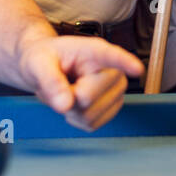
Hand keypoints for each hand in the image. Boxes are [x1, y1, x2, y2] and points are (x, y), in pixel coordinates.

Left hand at [17, 36, 143, 130]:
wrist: (48, 68)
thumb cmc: (45, 59)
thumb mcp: (38, 63)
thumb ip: (50, 81)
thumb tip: (64, 105)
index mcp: (94, 51)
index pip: (112, 56)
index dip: (126, 63)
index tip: (137, 69)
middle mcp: (112, 70)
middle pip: (87, 98)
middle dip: (68, 98)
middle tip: (60, 84)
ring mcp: (116, 91)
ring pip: (90, 115)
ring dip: (71, 110)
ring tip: (67, 92)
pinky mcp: (112, 108)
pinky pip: (91, 125)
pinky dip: (76, 119)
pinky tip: (74, 103)